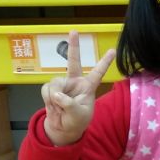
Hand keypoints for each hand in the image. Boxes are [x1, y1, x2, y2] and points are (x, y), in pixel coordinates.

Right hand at [41, 31, 115, 145]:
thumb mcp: (78, 115)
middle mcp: (75, 82)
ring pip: (55, 83)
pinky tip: (53, 106)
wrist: (63, 128)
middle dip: (74, 46)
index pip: (97, 72)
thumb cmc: (76, 121)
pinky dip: (48, 100)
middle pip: (73, 61)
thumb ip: (69, 104)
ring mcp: (62, 84)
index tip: (112, 50)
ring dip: (54, 98)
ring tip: (60, 108)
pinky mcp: (51, 88)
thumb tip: (57, 93)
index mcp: (88, 87)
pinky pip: (46, 90)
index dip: (104, 62)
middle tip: (74, 31)